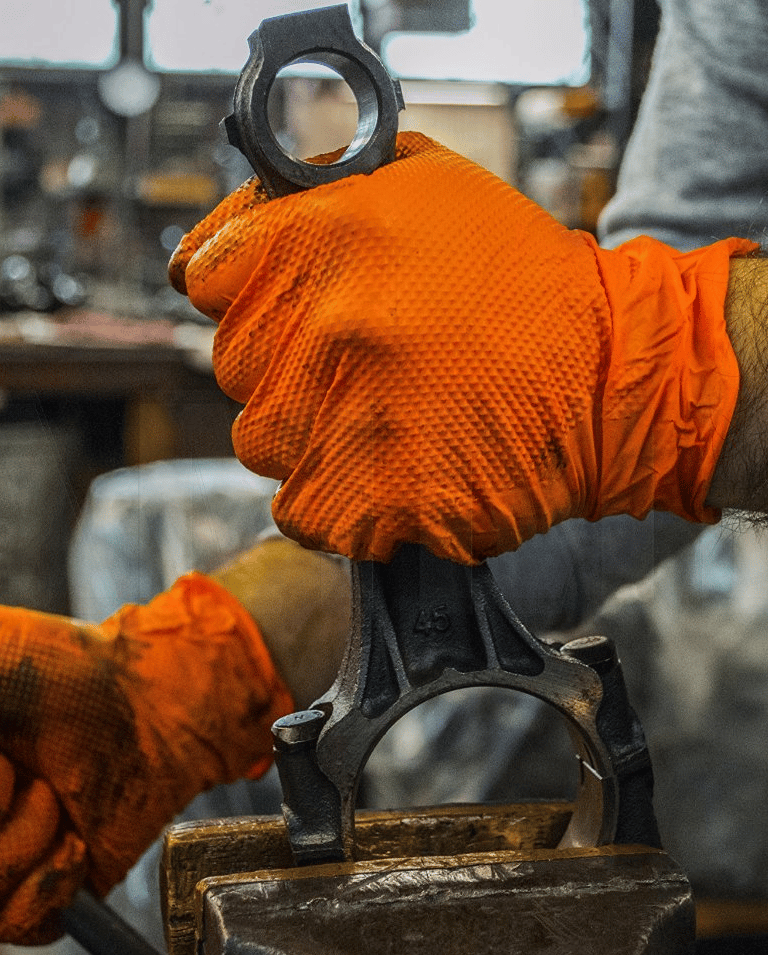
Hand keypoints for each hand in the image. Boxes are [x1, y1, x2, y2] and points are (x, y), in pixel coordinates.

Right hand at [0, 572, 292, 943]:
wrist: (152, 700)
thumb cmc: (71, 667)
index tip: (0, 761)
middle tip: (22, 775)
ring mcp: (0, 856)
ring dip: (21, 845)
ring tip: (52, 796)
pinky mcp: (43, 889)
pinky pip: (21, 925)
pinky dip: (51, 883)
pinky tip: (74, 840)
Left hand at [171, 132, 754, 563]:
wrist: (606, 377)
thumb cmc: (519, 278)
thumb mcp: (424, 180)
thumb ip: (317, 187)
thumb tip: (238, 226)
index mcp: (322, 242)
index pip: (206, 275)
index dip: (245, 288)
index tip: (281, 301)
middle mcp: (318, 334)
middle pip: (234, 364)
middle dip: (287, 360)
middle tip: (361, 358)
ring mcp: (335, 428)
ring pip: (262, 441)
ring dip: (310, 430)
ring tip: (386, 413)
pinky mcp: (365, 507)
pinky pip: (300, 511)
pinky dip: (334, 497)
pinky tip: (389, 465)